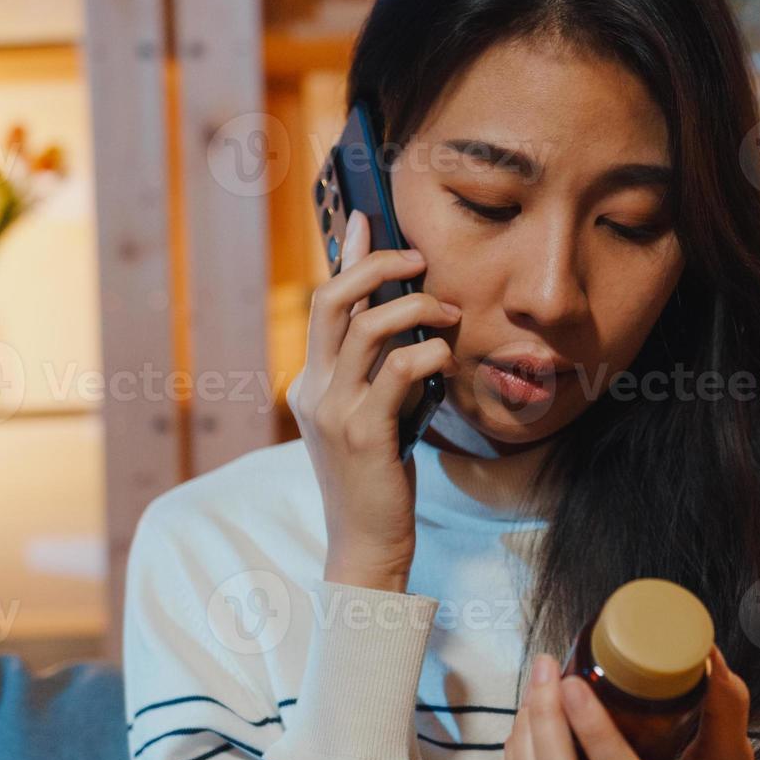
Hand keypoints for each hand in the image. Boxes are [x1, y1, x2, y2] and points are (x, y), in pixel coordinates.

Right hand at [286, 209, 461, 593]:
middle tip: (418, 257)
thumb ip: (380, 371)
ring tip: (448, 312)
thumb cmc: (377, 479)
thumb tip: (412, 321)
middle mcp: (313, 389)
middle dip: (376, 264)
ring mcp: (334, 411)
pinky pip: (397, 372)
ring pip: (366, 328)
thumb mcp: (373, 415)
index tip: (364, 216)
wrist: (365, 543)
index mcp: (311, 381)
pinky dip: (427, 354)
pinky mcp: (365, 435)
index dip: (346, 255)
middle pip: (332, 299)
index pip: (324, 302)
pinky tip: (447, 358)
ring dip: (414, 308)